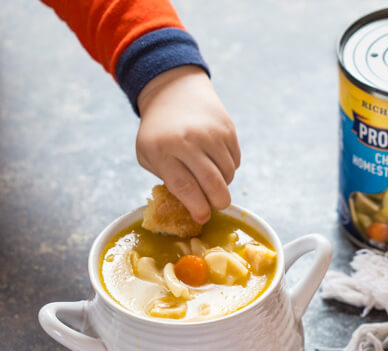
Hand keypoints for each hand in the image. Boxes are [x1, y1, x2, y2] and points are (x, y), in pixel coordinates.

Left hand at [136, 66, 240, 223]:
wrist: (175, 91)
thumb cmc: (159, 131)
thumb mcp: (148, 154)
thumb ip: (166, 178)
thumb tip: (194, 204)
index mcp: (163, 149)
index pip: (185, 186)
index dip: (197, 206)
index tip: (202, 217)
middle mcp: (188, 140)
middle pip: (213, 183)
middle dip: (218, 202)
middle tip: (217, 206)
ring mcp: (211, 134)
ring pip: (228, 174)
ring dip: (223, 183)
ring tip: (211, 178)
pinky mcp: (227, 129)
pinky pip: (235, 161)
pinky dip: (228, 168)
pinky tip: (215, 160)